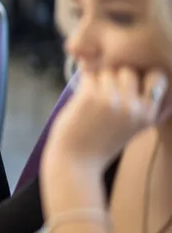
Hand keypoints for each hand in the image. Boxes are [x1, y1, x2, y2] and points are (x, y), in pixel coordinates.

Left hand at [45, 67, 166, 169]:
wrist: (76, 161)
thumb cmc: (100, 144)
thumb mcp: (131, 127)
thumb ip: (141, 107)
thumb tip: (149, 79)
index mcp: (148, 114)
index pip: (156, 76)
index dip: (141, 77)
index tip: (127, 87)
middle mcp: (134, 106)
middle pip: (128, 70)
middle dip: (115, 77)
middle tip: (103, 95)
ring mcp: (112, 101)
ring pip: (107, 71)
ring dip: (97, 80)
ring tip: (92, 102)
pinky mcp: (90, 97)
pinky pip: (88, 76)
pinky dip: (83, 84)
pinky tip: (81, 101)